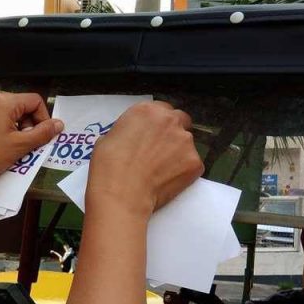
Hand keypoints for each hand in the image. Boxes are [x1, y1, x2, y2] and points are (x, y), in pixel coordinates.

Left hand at [0, 93, 63, 199]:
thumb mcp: (20, 146)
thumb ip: (42, 134)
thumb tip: (58, 125)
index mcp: (3, 102)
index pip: (34, 100)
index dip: (43, 118)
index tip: (43, 135)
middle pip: (21, 106)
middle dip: (29, 124)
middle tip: (29, 144)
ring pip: (7, 114)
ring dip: (17, 129)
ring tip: (15, 148)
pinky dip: (2, 131)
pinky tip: (0, 147)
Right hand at [88, 101, 202, 216]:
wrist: (121, 194)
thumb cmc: (108, 167)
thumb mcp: (108, 138)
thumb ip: (128, 131)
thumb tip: (132, 138)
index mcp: (147, 110)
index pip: (162, 110)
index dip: (158, 124)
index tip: (153, 135)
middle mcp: (170, 120)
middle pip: (181, 120)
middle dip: (174, 132)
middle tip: (162, 150)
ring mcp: (185, 141)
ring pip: (187, 143)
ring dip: (178, 152)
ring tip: (162, 170)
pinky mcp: (195, 162)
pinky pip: (191, 164)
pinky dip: (183, 172)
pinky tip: (167, 181)